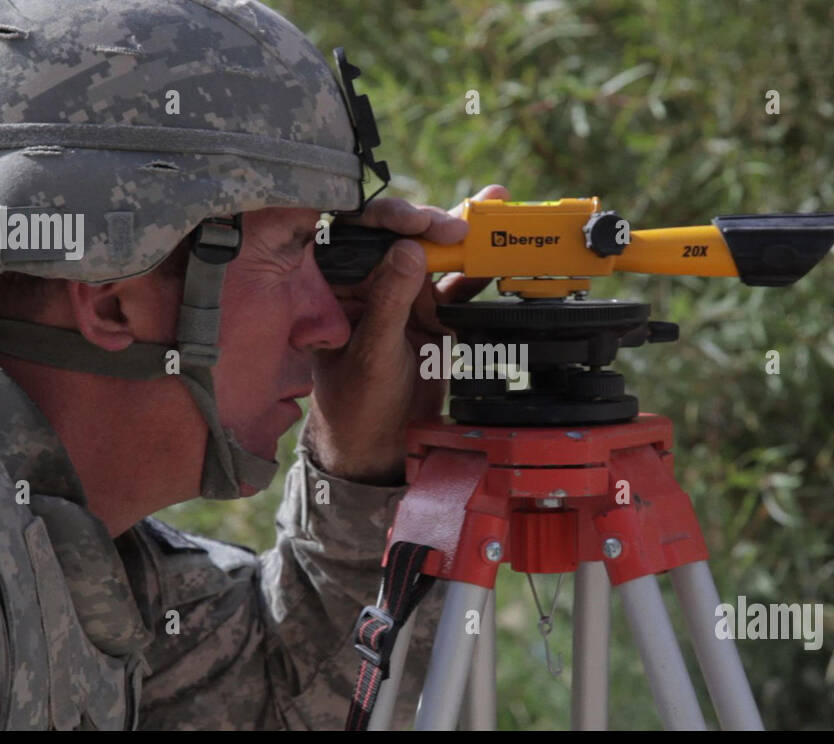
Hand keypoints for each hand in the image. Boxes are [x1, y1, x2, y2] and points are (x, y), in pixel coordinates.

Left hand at [304, 183, 509, 482]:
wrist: (379, 447)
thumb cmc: (355, 404)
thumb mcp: (372, 354)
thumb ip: (389, 301)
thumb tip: (408, 250)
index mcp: (338, 286)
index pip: (360, 236)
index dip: (391, 220)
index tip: (421, 224)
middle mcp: (370, 284)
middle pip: (402, 238)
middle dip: (433, 223)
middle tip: (463, 221)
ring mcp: (403, 298)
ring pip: (433, 257)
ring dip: (462, 236)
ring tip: (493, 207)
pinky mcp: (431, 316)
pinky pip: (455, 287)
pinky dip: (476, 272)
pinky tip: (496, 252)